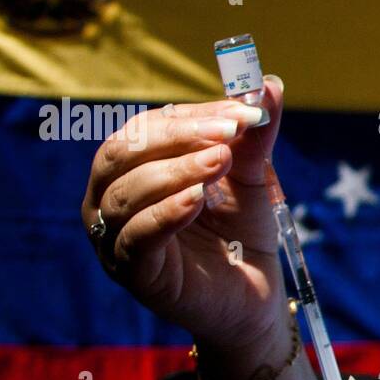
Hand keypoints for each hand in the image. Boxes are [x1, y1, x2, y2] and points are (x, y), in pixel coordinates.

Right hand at [80, 77, 286, 351]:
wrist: (252, 298)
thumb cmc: (240, 235)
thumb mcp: (249, 178)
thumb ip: (253, 135)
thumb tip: (268, 81)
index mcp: (132, 168)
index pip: (148, 127)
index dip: (194, 114)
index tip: (243, 110)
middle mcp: (111, 198)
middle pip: (123, 152)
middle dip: (178, 136)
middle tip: (229, 132)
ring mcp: (114, 237)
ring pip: (126, 193)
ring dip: (175, 171)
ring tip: (220, 161)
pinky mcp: (132, 273)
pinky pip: (136, 237)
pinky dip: (165, 213)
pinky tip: (196, 199)